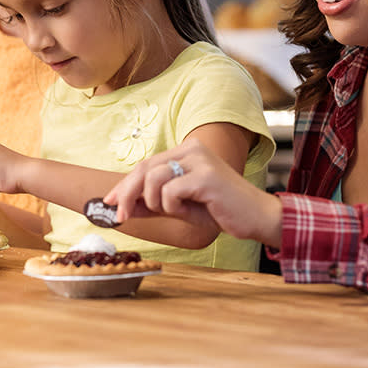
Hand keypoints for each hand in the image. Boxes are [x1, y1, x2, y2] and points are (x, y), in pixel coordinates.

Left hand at [104, 140, 281, 245]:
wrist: (257, 218)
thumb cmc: (220, 211)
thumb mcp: (181, 206)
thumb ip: (154, 202)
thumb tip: (123, 206)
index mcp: (186, 150)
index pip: (146, 164)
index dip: (125, 184)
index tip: (110, 202)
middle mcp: (192, 149)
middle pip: (144, 168)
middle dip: (127, 194)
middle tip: (120, 216)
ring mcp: (199, 160)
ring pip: (153, 180)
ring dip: (156, 203)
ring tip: (176, 211)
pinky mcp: (205, 176)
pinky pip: (170, 192)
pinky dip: (173, 206)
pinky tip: (190, 210)